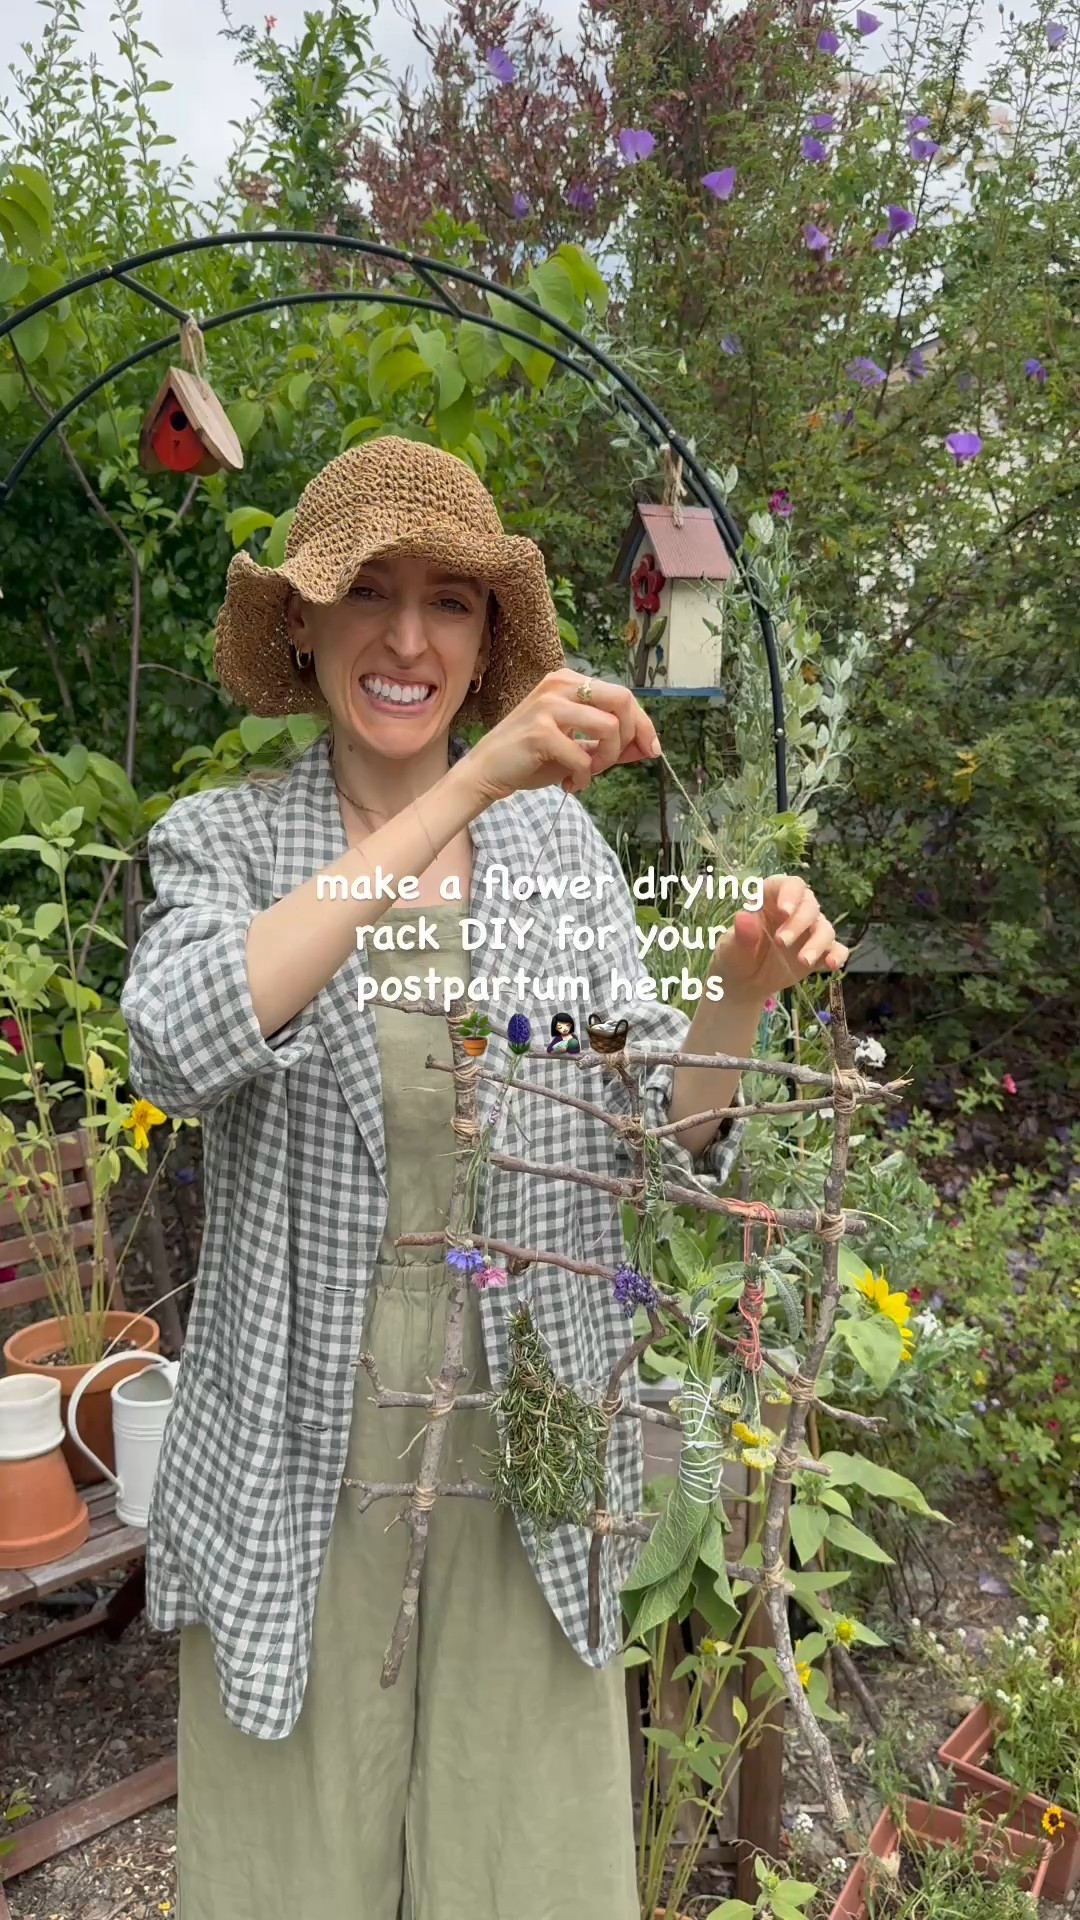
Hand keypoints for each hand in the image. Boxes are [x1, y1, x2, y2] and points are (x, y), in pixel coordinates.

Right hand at [463, 669, 660, 805]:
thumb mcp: (577, 746)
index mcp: (569, 682)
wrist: (487, 770)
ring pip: (609, 728)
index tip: (651, 749)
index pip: (623, 695)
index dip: (643, 724)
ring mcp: (549, 706)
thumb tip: (648, 747)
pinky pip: (584, 756)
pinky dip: (583, 776)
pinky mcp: (540, 732)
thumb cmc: (531, 757)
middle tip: (614, 761)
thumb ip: (611, 744)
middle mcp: (560, 685)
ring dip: (606, 759)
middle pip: (623, 701)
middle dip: (631, 736)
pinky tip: (570, 784)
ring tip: (587, 772)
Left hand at [708, 874, 848, 1002]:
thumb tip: (744, 916)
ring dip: (817, 943)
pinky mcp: (819, 953)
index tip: (784, 911)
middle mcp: (794, 913)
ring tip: (804, 961)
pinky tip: (831, 965)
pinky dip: (837, 955)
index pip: (788, 885)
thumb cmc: (735, 957)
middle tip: (781, 942)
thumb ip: (741, 934)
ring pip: (825, 928)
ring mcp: (808, 933)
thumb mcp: (731, 948)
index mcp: (770, 902)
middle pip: (809, 906)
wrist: (744, 984)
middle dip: (799, 923)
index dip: (790, 894)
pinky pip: (836, 950)